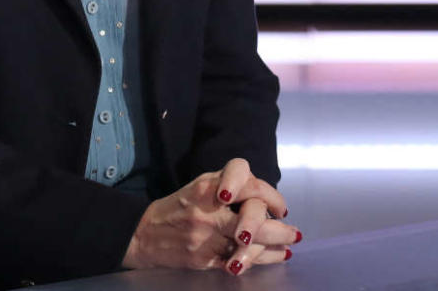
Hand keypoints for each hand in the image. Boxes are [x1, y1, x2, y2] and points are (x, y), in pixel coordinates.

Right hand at [121, 159, 299, 272]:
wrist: (144, 234)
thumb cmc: (178, 208)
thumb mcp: (200, 187)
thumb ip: (230, 188)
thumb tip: (268, 202)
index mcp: (206, 185)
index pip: (243, 176)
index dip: (267, 191)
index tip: (279, 206)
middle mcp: (208, 208)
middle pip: (253, 212)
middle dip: (277, 226)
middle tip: (293, 232)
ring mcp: (205, 235)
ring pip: (250, 241)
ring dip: (276, 245)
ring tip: (289, 246)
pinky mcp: (204, 258)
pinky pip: (239, 261)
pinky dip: (261, 260)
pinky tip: (275, 257)